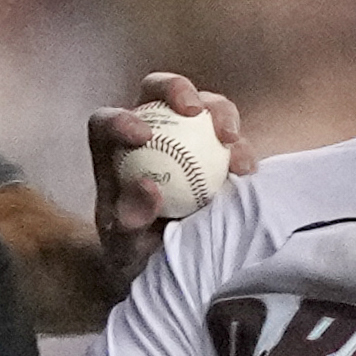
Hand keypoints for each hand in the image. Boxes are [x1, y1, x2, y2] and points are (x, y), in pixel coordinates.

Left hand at [89, 70, 250, 298]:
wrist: (162, 267)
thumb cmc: (134, 254)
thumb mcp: (124, 247)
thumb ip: (130, 220)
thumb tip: (150, 187)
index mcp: (111, 150)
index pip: (108, 123)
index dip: (122, 119)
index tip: (143, 136)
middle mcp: (148, 133)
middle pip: (157, 91)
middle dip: (175, 88)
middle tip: (193, 110)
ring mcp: (185, 139)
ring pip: (203, 107)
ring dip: (220, 113)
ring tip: (229, 139)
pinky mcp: (215, 155)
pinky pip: (231, 144)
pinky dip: (241, 151)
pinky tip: (246, 170)